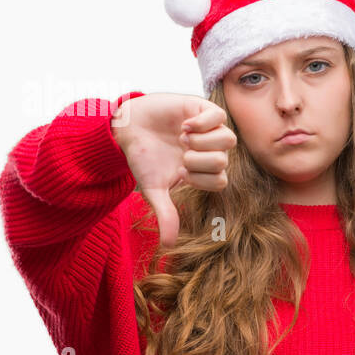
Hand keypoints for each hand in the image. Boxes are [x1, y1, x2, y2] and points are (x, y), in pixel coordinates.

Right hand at [111, 93, 235, 249]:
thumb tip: (169, 245)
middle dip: (198, 160)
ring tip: (183, 138)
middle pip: (224, 161)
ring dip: (203, 142)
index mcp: (204, 171)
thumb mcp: (153, 190)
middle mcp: (211, 151)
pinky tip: (185, 125)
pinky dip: (202, 122)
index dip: (200, 179)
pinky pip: (218, 115)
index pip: (221, 181)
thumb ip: (166, 214)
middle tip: (180, 153)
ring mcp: (208, 129)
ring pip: (228, 139)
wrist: (126, 129)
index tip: (180, 172)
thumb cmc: (142, 159)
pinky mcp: (201, 108)